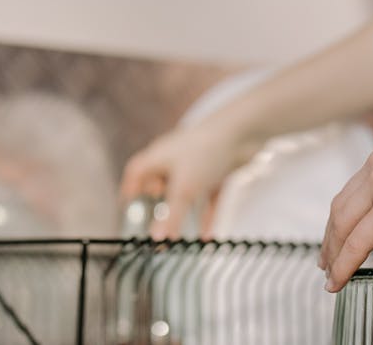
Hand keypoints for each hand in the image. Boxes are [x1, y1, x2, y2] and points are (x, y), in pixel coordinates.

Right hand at [120, 122, 255, 238]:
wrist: (243, 131)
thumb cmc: (206, 151)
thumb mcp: (184, 189)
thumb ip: (171, 216)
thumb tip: (156, 240)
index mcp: (158, 156)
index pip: (136, 171)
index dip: (131, 188)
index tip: (129, 206)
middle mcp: (175, 157)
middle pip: (161, 183)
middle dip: (159, 205)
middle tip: (157, 225)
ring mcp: (198, 163)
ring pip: (186, 193)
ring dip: (184, 214)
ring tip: (180, 238)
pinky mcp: (218, 169)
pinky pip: (208, 196)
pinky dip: (207, 215)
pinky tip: (207, 236)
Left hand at [319, 101, 372, 291]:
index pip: (356, 187)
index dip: (345, 213)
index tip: (339, 231)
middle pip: (341, 206)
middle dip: (330, 236)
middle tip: (325, 259)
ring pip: (342, 224)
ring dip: (333, 252)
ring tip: (329, 275)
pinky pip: (358, 242)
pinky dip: (344, 263)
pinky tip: (338, 281)